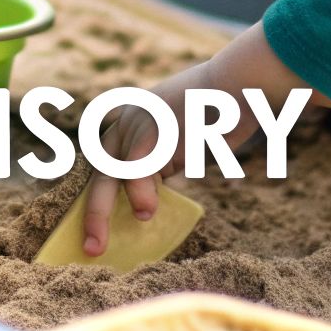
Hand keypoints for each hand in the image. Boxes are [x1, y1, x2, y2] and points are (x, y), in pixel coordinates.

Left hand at [79, 24, 330, 256]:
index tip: (93, 225)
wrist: (239, 83)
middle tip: (90, 247)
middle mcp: (127, 118)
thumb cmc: (223, 112)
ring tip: (101, 246)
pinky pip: (137, 173)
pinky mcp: (153, 132)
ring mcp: (137, 125)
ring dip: (102, 215)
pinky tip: (146, 213)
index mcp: (132, 117)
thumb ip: (164, 163)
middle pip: (98, 171)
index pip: (104, 160)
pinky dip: (141, 196)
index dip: (97, 192)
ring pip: (110, 177)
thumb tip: (149, 200)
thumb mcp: (184, 138)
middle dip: (92, 213)